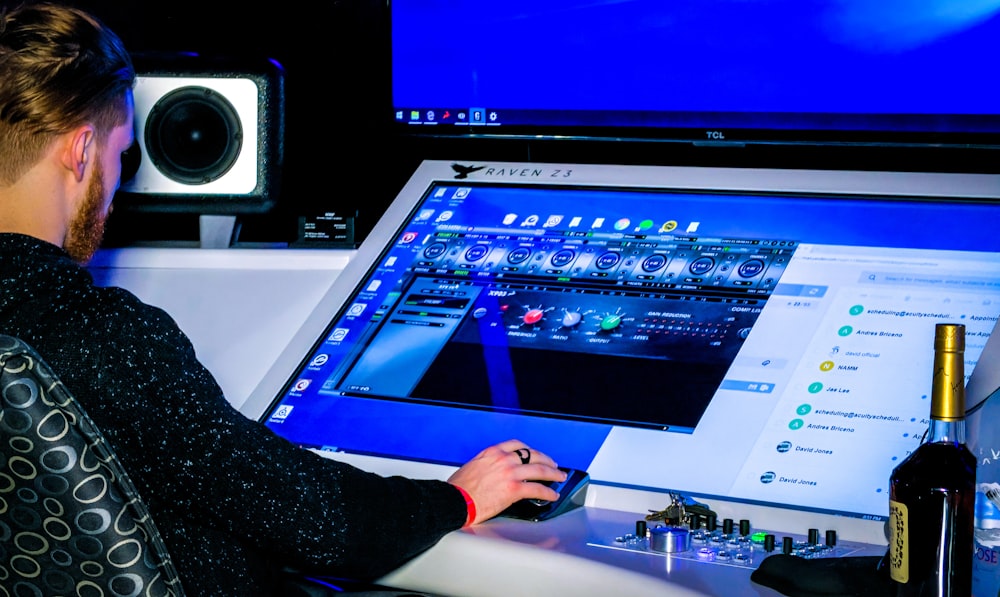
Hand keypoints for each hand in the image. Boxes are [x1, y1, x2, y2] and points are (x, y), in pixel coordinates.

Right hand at [447, 439, 566, 524]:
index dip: (529, 450)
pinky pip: (537, 489)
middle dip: (546, 459)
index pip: (517, 445)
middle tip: (553, 464)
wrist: (454, 500)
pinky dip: (548, 492)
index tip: (534, 453)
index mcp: (492, 452)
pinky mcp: (514, 489)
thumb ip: (487, 466)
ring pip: (540, 469)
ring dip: (553, 474)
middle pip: (532, 454)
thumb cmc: (458, 488)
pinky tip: (552, 495)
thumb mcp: (472, 467)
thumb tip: (494, 474)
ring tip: (560, 477)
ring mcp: (510, 473)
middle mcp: (503, 459)